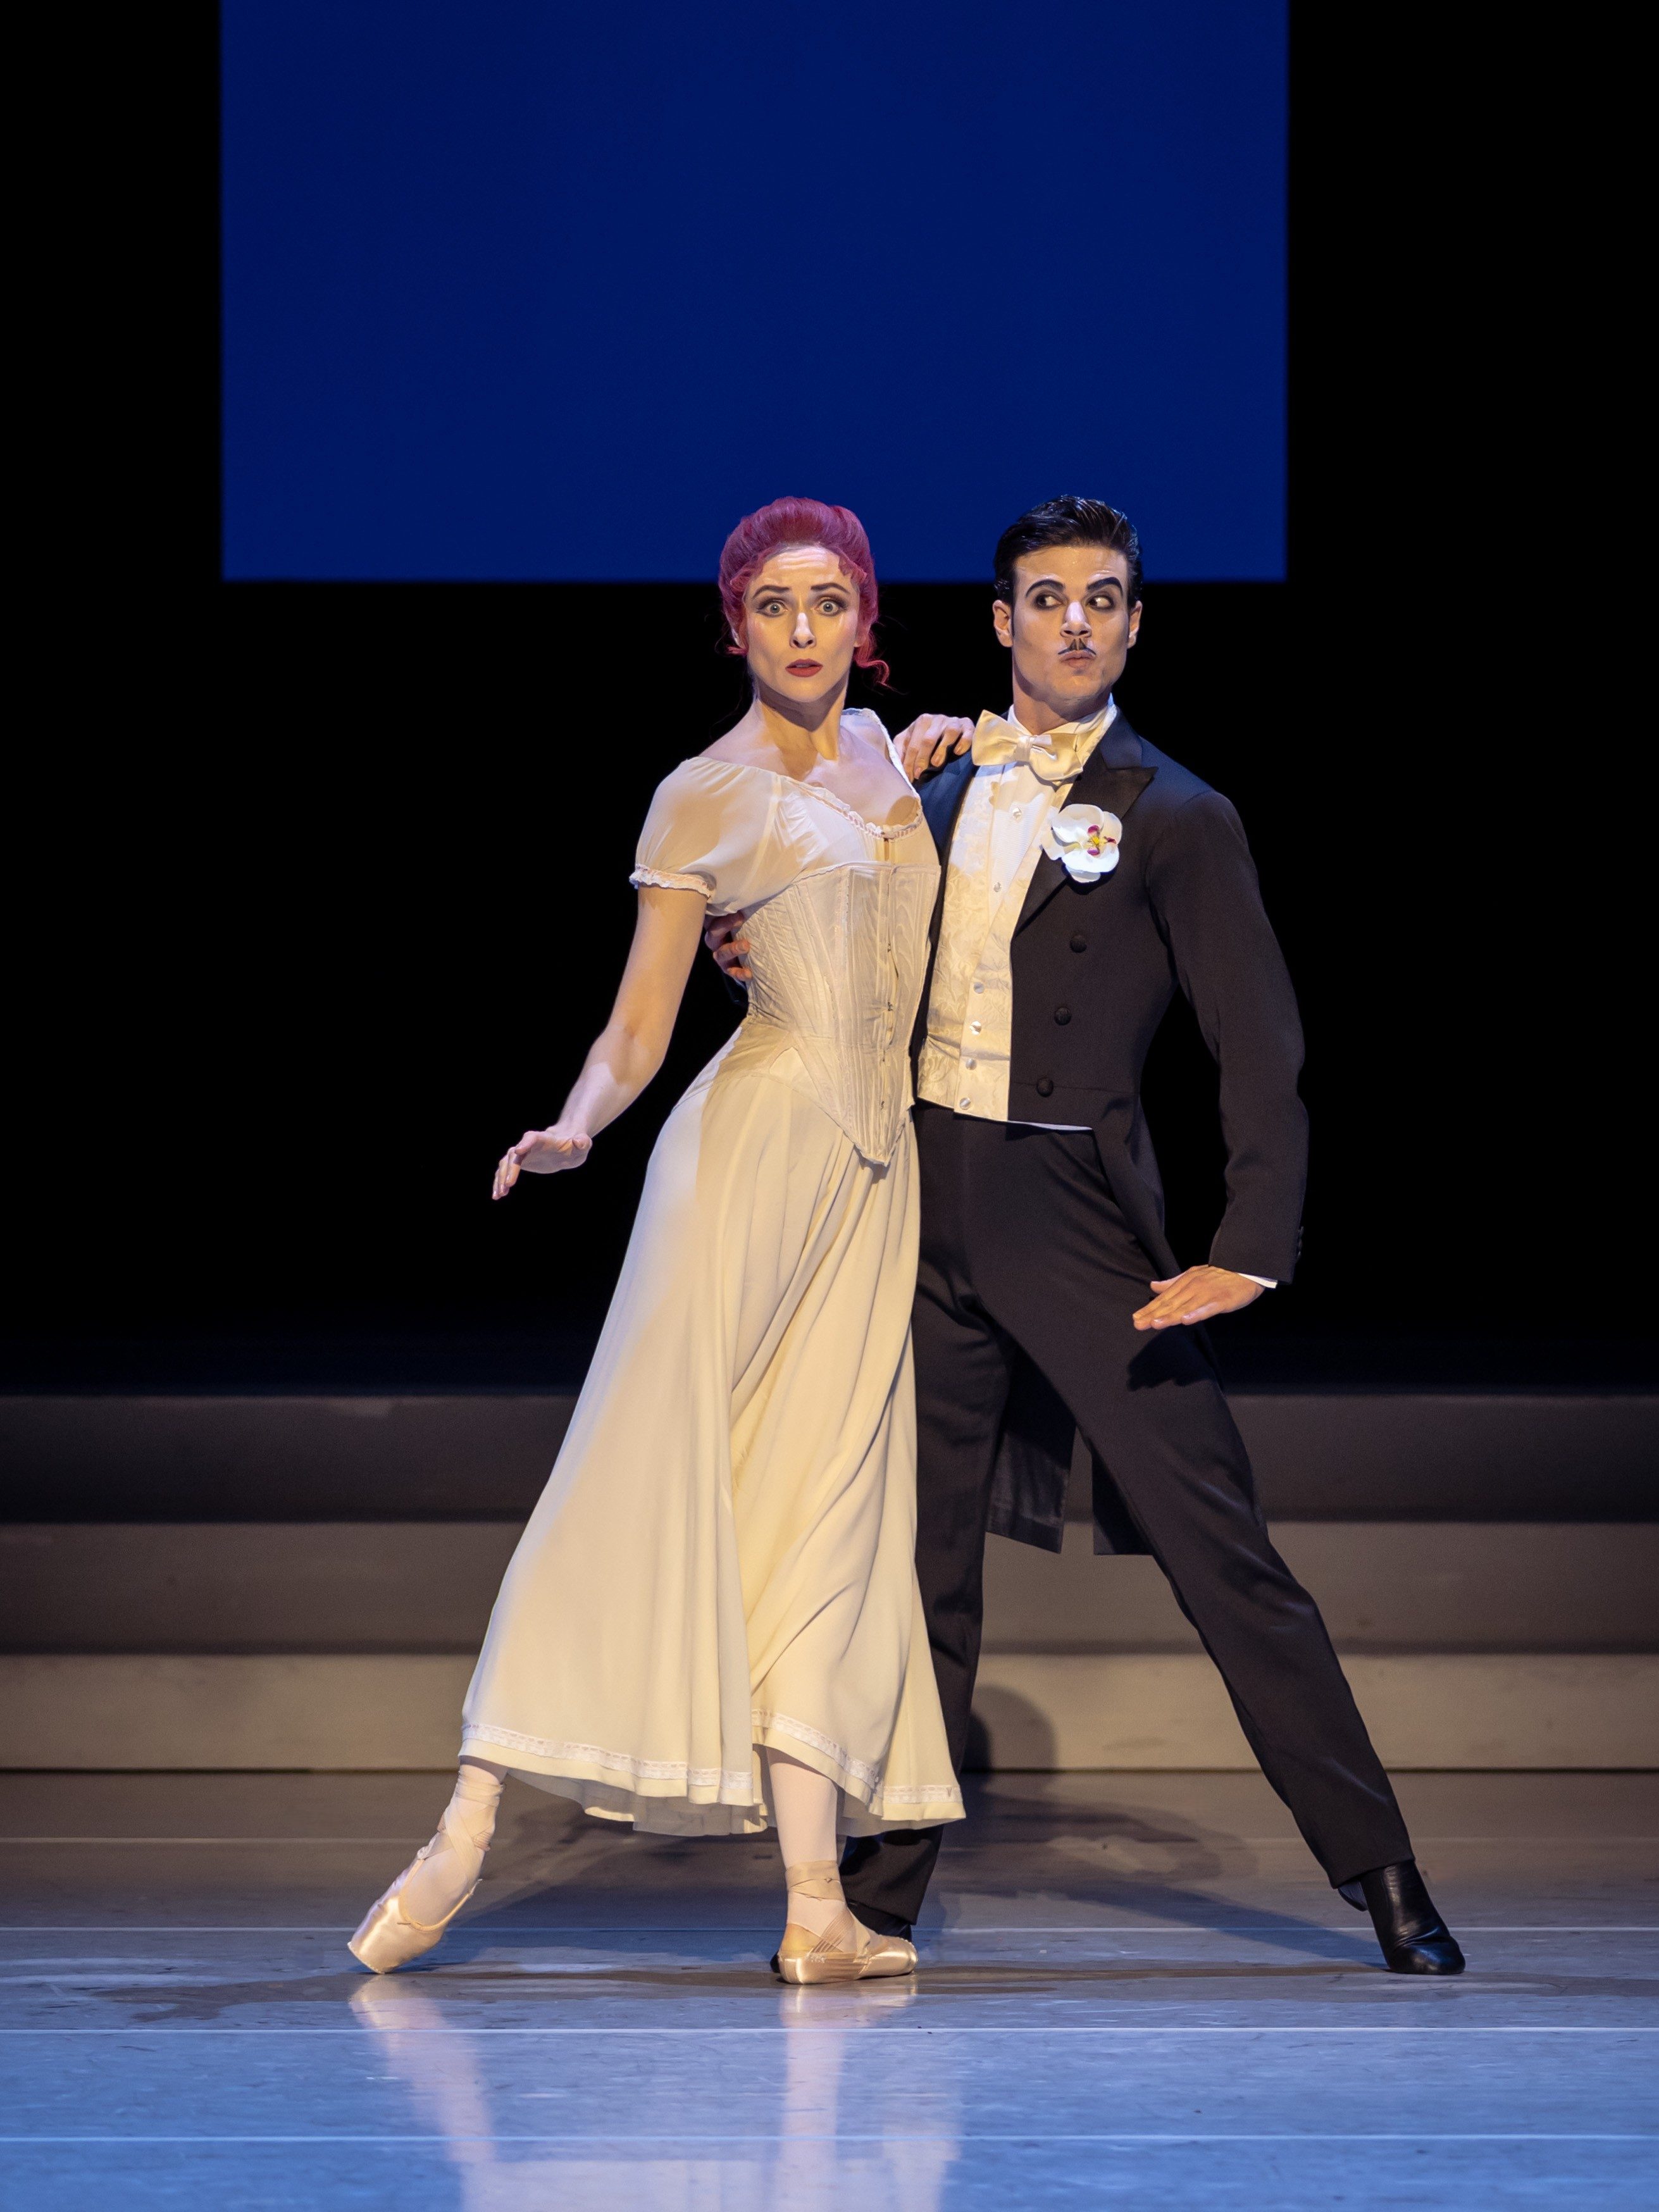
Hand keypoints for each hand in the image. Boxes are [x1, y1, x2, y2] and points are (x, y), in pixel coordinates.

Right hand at [492, 1126, 591, 1198]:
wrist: (566, 1148)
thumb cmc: (575, 1146)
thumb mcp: (583, 1145)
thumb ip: (582, 1143)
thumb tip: (578, 1142)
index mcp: (544, 1139)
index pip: (531, 1138)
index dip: (525, 1143)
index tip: (518, 1151)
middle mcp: (528, 1145)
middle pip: (514, 1154)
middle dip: (510, 1169)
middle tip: (508, 1185)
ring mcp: (522, 1154)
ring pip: (505, 1163)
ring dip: (501, 1177)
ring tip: (500, 1194)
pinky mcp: (519, 1163)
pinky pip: (505, 1171)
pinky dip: (499, 1182)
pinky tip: (497, 1195)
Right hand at [704, 910, 752, 984]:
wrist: (753, 947)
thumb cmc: (749, 924)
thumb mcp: (747, 912)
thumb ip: (747, 903)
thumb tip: (760, 885)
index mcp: (717, 924)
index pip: (711, 918)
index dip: (720, 914)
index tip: (737, 909)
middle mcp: (716, 940)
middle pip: (712, 934)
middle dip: (725, 926)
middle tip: (740, 919)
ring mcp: (721, 954)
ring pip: (720, 954)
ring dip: (732, 949)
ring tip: (746, 945)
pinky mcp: (729, 968)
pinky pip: (730, 971)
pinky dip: (738, 973)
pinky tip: (748, 973)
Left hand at [895, 713, 974, 780]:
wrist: (952, 728)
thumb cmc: (927, 737)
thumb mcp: (910, 741)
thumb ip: (901, 749)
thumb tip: (896, 765)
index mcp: (922, 721)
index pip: (913, 742)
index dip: (909, 761)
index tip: (908, 776)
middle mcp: (937, 719)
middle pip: (928, 739)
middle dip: (922, 758)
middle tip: (919, 774)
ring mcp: (953, 721)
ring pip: (948, 733)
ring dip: (941, 749)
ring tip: (936, 764)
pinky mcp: (967, 725)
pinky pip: (967, 732)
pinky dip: (963, 742)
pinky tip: (958, 752)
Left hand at [1132, 1265, 1262, 1330]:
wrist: (1245, 1268)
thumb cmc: (1219, 1275)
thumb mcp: (1193, 1275)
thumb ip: (1172, 1282)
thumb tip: (1153, 1286)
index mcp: (1186, 1282)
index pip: (1164, 1298)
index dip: (1149, 1308)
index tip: (1135, 1318)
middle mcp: (1193, 1288)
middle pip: (1171, 1304)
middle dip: (1153, 1314)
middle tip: (1138, 1324)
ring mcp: (1207, 1295)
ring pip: (1185, 1308)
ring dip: (1170, 1316)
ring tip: (1155, 1324)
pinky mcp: (1222, 1301)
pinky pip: (1207, 1309)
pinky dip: (1196, 1314)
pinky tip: (1186, 1320)